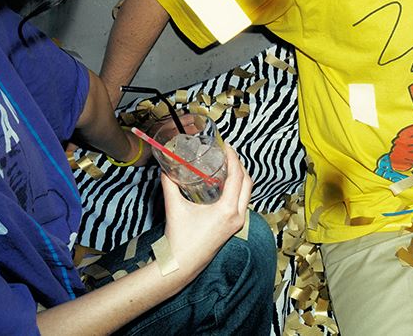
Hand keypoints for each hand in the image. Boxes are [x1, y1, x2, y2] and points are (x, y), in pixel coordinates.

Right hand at [161, 144, 252, 277]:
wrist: (181, 266)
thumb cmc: (179, 239)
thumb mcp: (174, 208)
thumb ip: (170, 185)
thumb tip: (165, 167)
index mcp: (227, 210)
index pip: (238, 177)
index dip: (234, 159)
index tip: (227, 147)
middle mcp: (237, 216)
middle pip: (248, 183)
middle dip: (240, 165)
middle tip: (228, 153)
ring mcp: (238, 223)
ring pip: (247, 193)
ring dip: (241, 177)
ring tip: (228, 164)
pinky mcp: (234, 227)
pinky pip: (242, 202)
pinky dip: (238, 189)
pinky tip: (226, 184)